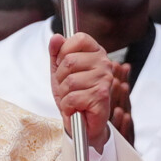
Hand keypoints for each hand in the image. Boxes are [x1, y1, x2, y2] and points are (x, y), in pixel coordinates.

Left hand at [49, 31, 126, 149]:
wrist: (83, 123)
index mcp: (96, 53)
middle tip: (68, 88)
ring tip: (73, 99)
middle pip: (69, 61)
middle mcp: (104, 63)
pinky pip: (72, 97)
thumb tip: (56, 37)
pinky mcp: (101, 96)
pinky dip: (68, 106)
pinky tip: (76, 108)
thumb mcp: (60, 72)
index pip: (78, 38)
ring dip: (64, 94)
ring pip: (69, 81)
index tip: (64, 67)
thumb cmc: (74, 95)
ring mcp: (104, 79)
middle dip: (61, 78)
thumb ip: (56, 53)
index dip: (64, 53)